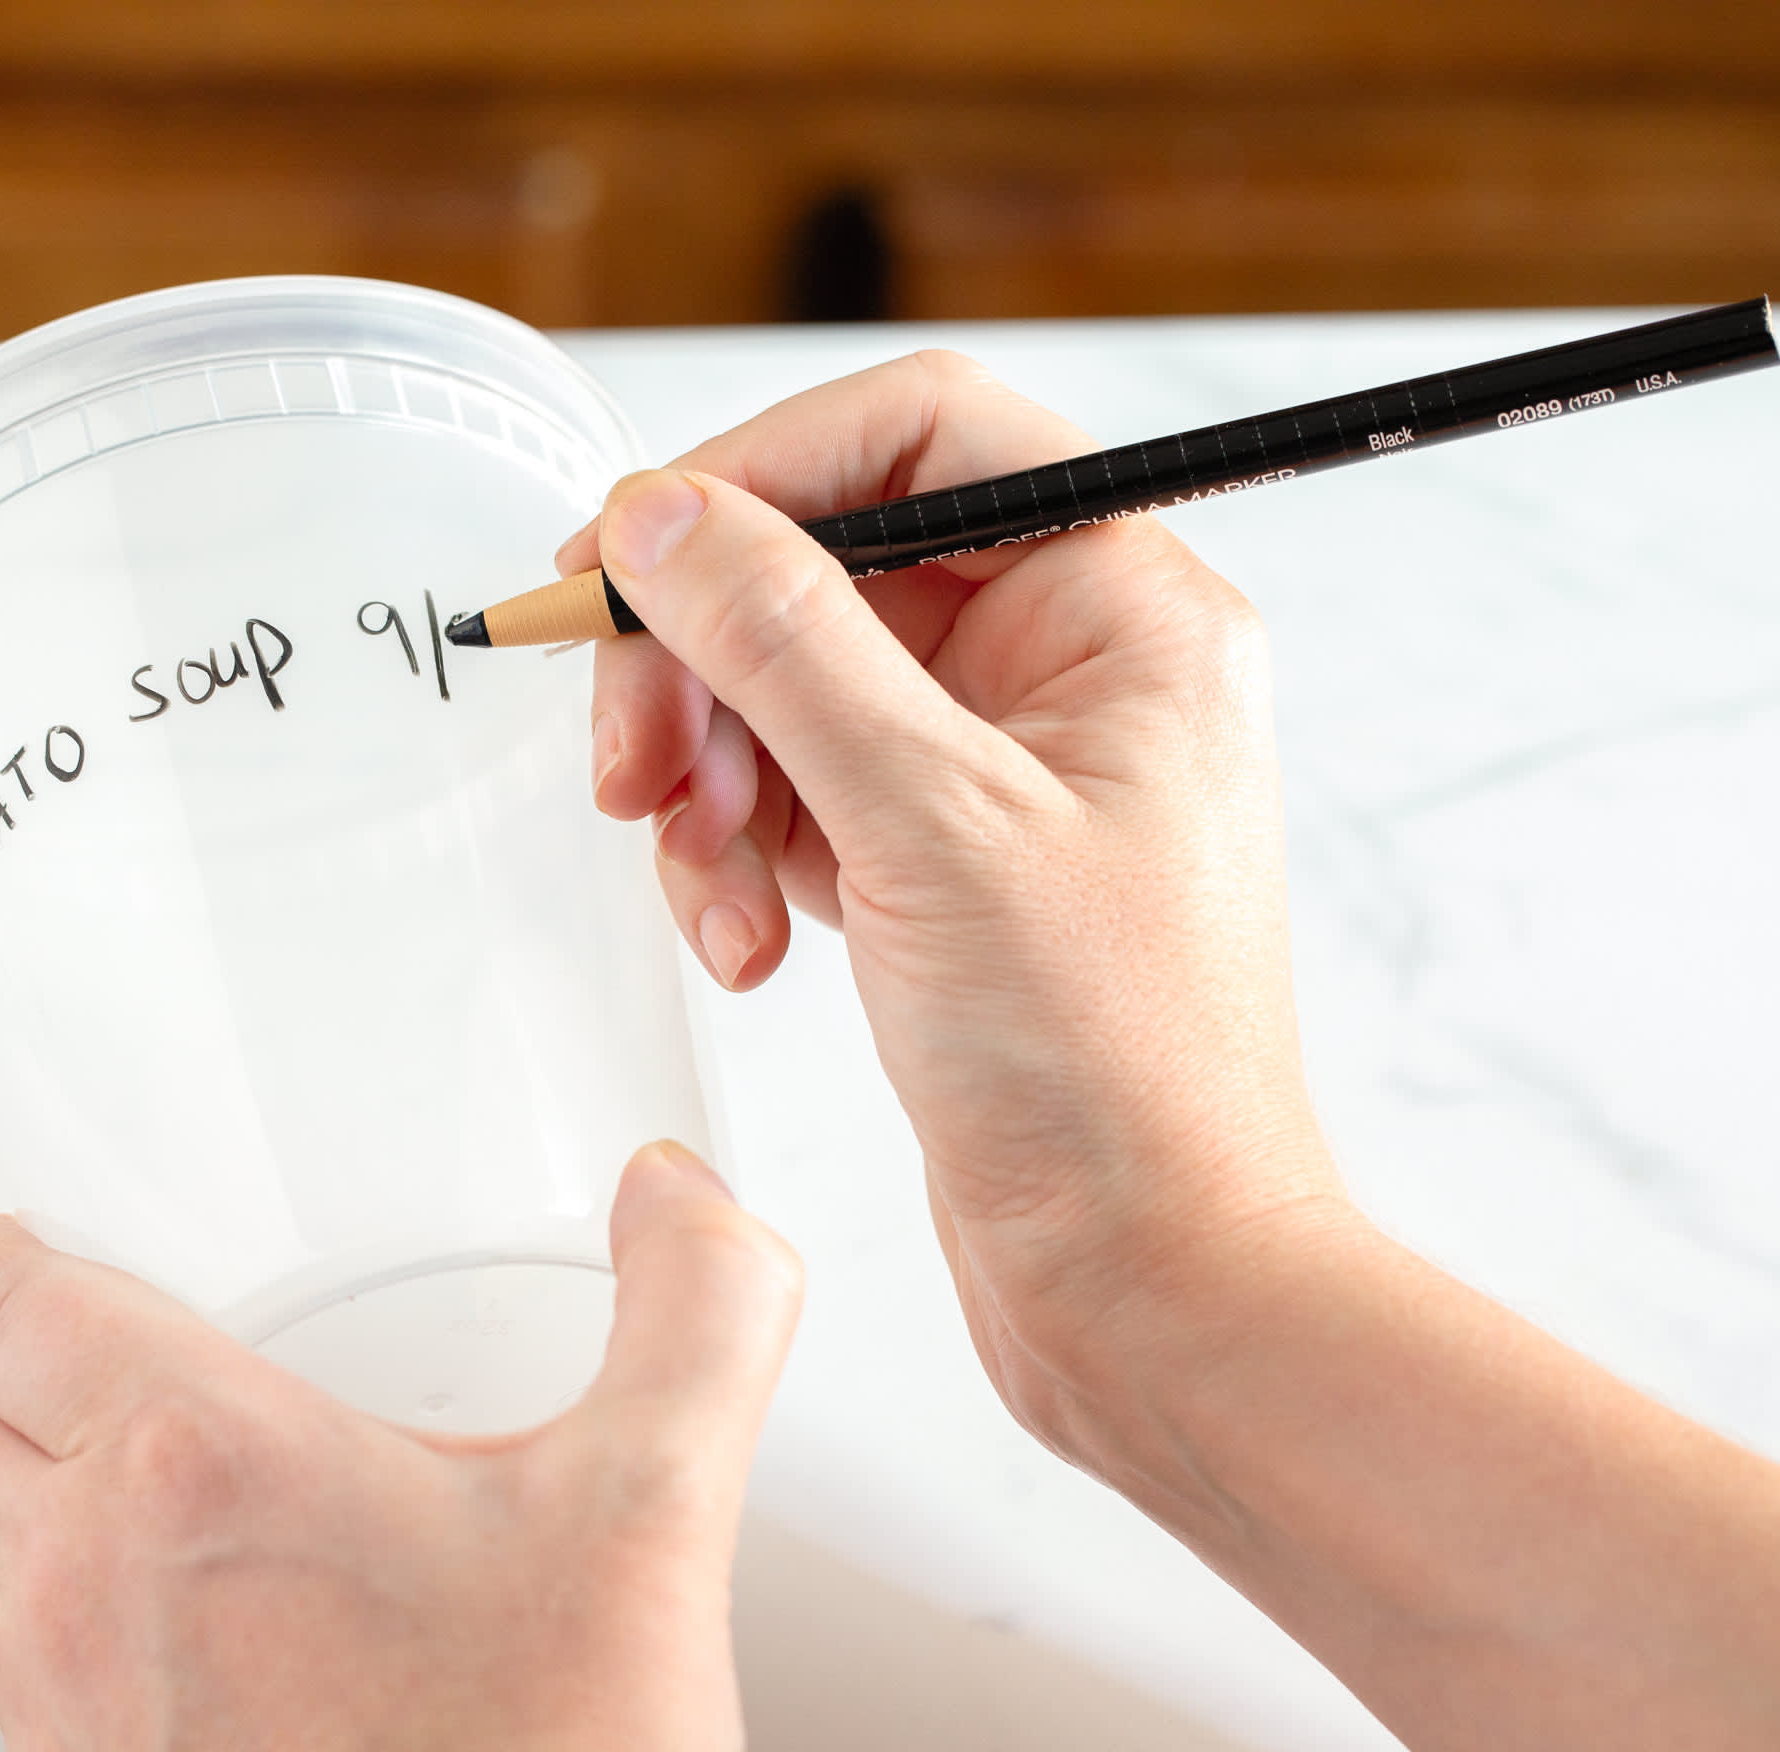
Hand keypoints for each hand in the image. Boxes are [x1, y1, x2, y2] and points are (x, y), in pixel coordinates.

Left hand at [0, 1143, 795, 1751]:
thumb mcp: (656, 1498)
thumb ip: (697, 1312)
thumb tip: (683, 1206)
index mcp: (198, 1462)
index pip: (7, 1307)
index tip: (14, 1249)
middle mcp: (97, 1586)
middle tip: (58, 1353)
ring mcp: (69, 1729)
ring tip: (83, 1495)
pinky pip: (6, 1714)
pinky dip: (38, 1657)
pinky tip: (139, 1667)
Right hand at [563, 353, 1349, 1476]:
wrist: (1152, 1287)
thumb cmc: (1114, 1069)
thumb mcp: (931, 823)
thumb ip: (788, 644)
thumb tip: (664, 512)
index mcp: (1125, 607)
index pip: (922, 435)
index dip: (759, 472)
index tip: (627, 554)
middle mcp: (1071, 668)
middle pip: (825, 568)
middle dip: (707, 666)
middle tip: (631, 770)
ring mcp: (1002, 774)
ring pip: (790, 693)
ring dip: (713, 786)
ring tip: (709, 900)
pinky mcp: (943, 871)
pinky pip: (795, 802)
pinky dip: (740, 862)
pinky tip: (747, 951)